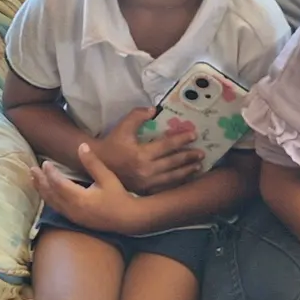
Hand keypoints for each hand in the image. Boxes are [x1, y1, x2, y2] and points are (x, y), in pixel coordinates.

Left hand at [33, 144, 147, 233]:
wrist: (128, 219)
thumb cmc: (119, 197)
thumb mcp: (107, 178)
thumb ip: (92, 163)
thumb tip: (81, 146)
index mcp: (80, 198)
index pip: (58, 184)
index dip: (50, 173)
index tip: (45, 163)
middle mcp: (73, 209)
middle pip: (51, 194)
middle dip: (41, 181)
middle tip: (32, 169)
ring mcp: (73, 216)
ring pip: (52, 203)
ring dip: (42, 190)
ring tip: (34, 180)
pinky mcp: (75, 220)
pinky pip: (57, 208)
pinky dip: (48, 199)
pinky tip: (46, 193)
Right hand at [88, 107, 202, 193]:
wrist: (98, 163)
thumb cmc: (113, 143)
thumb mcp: (123, 126)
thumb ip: (138, 116)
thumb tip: (154, 109)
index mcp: (141, 154)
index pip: (167, 146)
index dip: (181, 140)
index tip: (194, 135)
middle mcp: (145, 170)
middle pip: (173, 163)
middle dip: (189, 157)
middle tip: (201, 153)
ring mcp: (146, 183)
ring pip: (171, 177)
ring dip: (186, 171)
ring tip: (197, 166)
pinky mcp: (144, 190)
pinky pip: (164, 187)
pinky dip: (176, 182)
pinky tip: (184, 179)